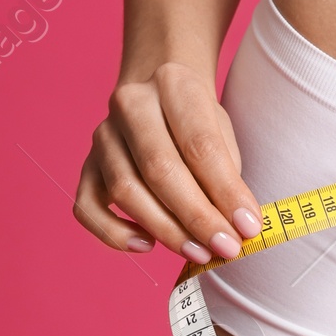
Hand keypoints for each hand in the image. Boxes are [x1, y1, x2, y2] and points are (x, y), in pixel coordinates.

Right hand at [74, 62, 262, 265]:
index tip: (248, 227)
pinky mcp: (86, 165)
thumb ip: (226, 174)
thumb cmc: (196, 119)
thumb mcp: (221, 130)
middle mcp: (130, 104)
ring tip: (199, 251)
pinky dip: (113, 233)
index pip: (199, 144)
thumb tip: (237, 226)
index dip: (225, 191)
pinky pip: (87, 208)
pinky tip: (147, 244)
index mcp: (172, 83)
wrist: (158, 95)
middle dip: (196, 216)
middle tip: (225, 247)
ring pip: (125, 190)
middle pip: (159, 168)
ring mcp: (102, 135)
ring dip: (165, 230)